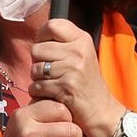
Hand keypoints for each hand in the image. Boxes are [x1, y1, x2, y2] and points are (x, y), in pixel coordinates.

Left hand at [24, 17, 124, 136]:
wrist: (101, 110)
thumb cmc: (85, 83)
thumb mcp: (81, 55)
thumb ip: (62, 43)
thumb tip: (38, 36)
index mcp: (82, 40)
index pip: (52, 25)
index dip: (42, 36)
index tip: (45, 46)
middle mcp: (79, 51)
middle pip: (37, 48)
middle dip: (38, 62)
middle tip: (51, 71)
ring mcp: (73, 69)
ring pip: (35, 68)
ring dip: (37, 79)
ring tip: (52, 82)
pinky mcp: (66, 86)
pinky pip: (36, 86)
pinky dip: (39, 92)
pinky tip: (51, 94)